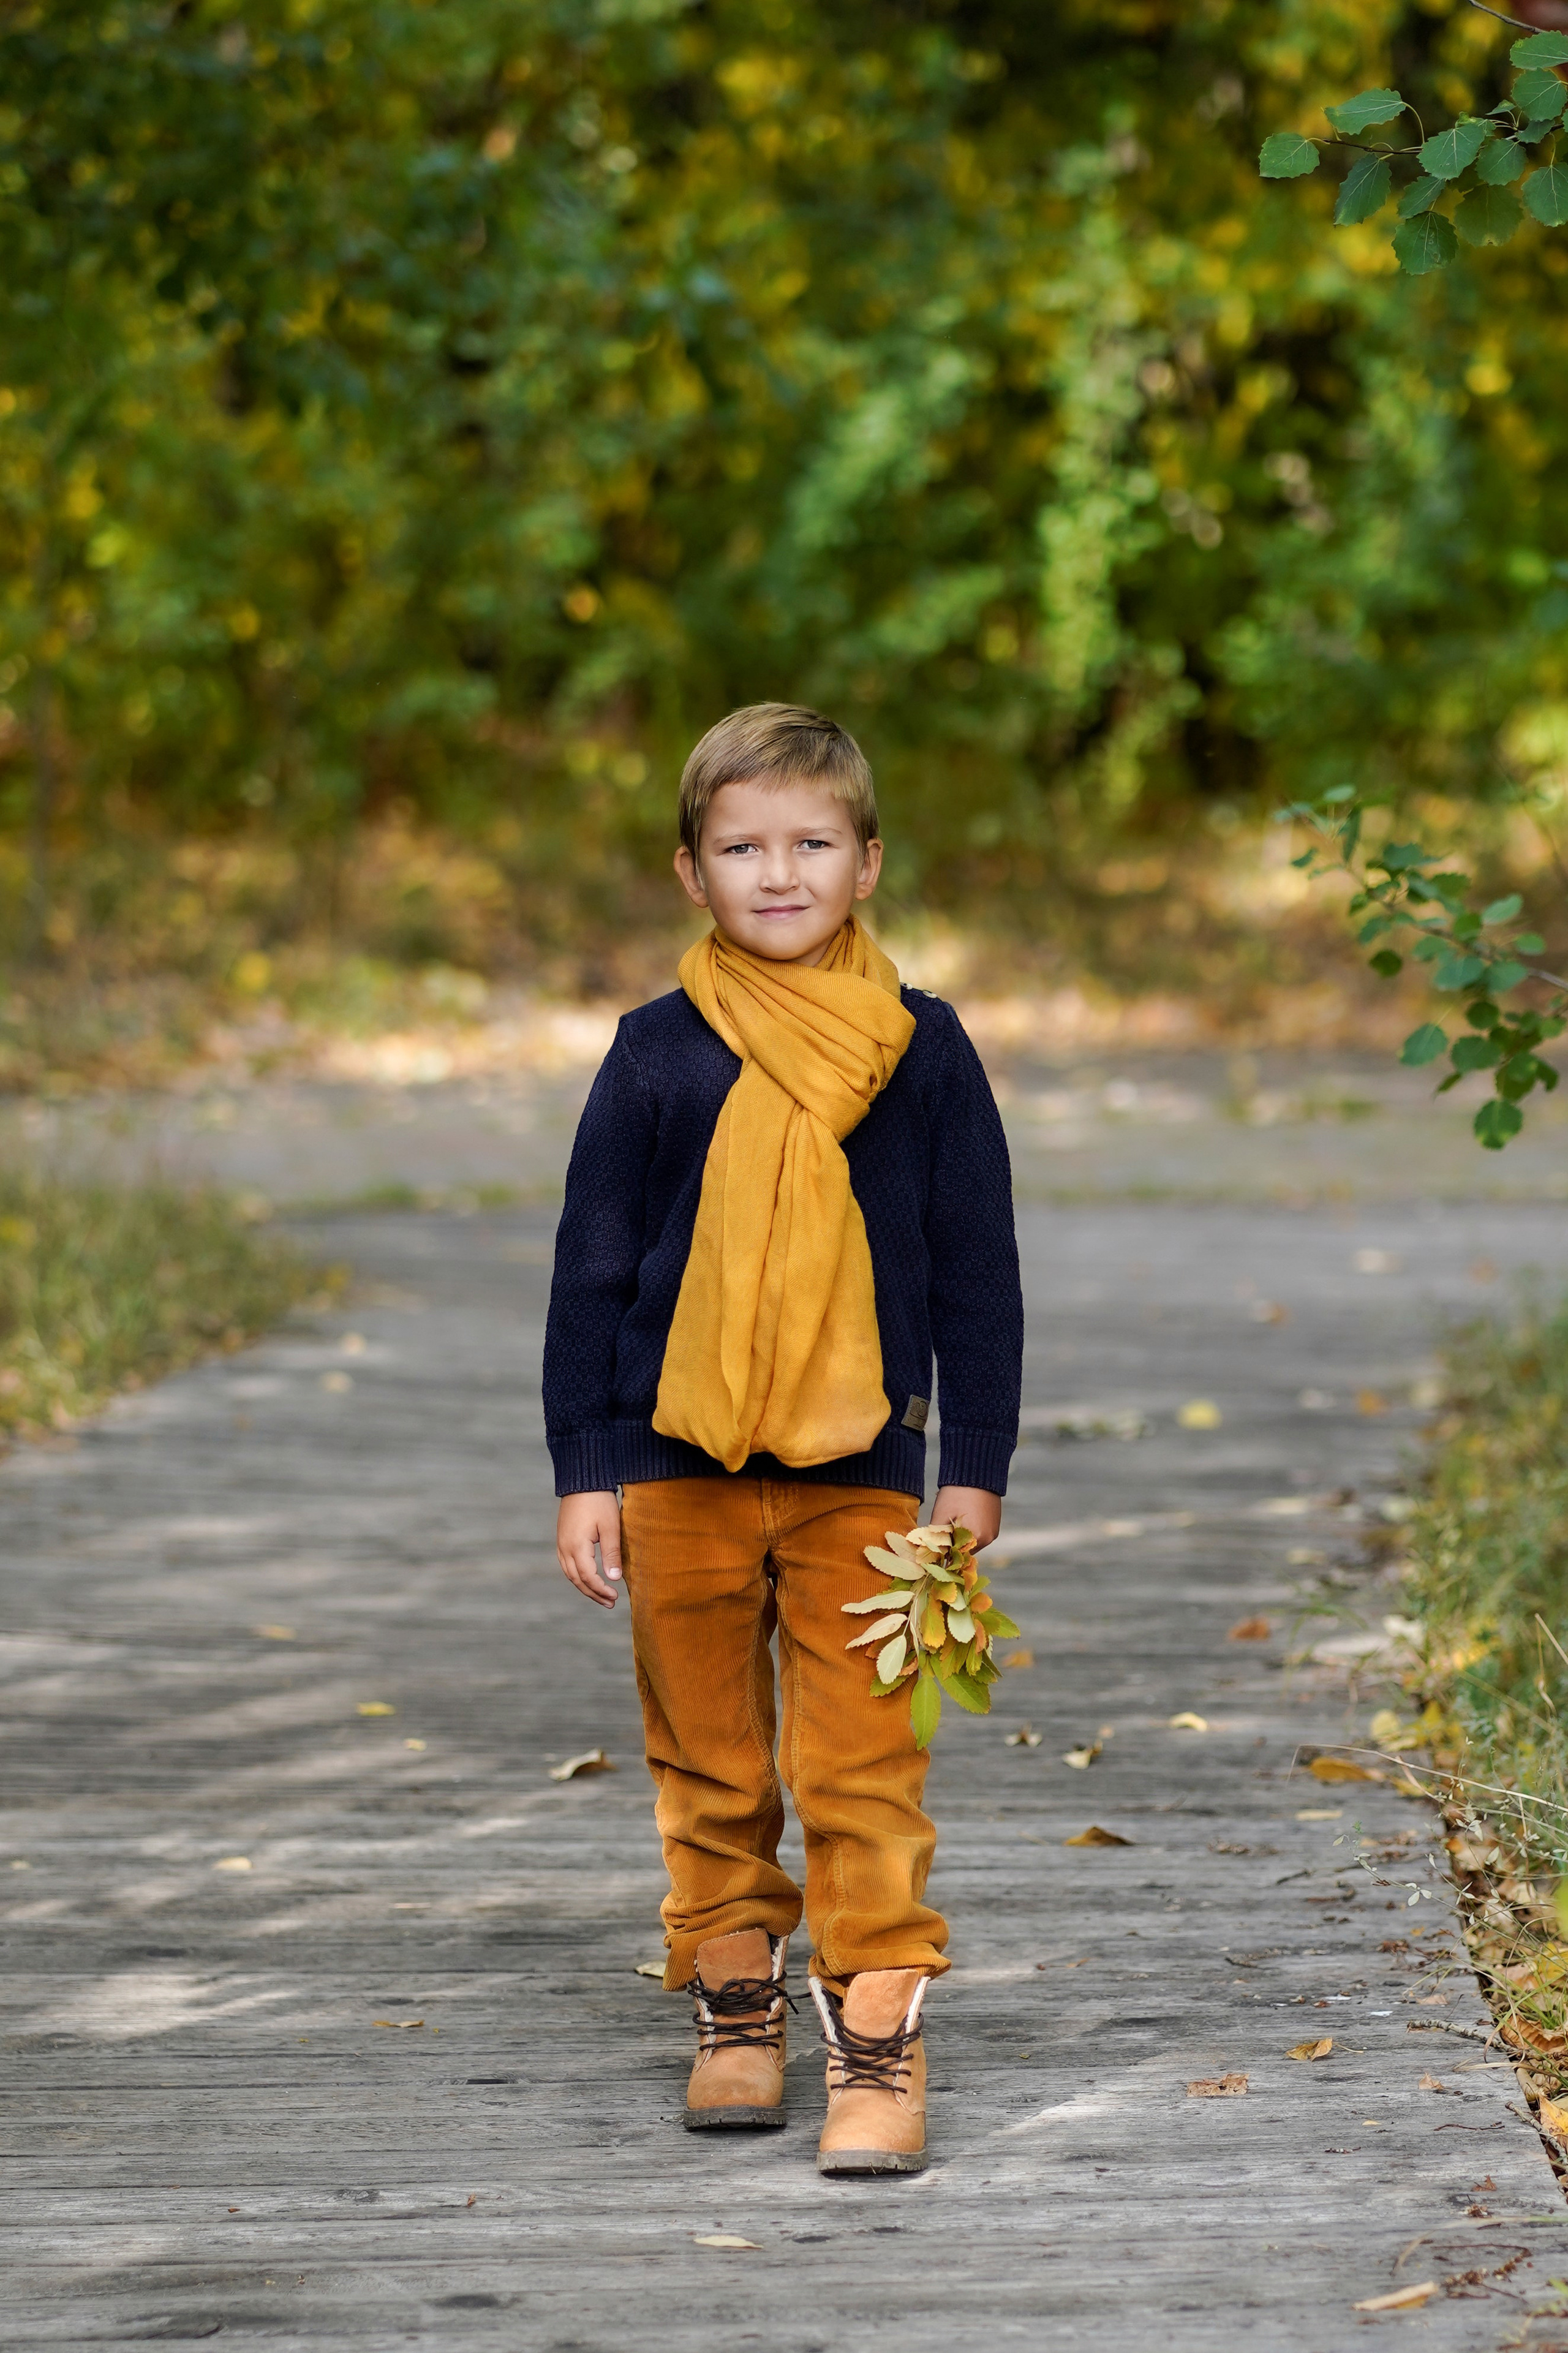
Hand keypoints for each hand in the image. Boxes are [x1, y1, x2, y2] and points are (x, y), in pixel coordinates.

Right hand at [556, 1490, 622, 1607]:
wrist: (582, 1480)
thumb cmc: (599, 1501)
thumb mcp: (610, 1527)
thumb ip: (611, 1554)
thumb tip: (614, 1579)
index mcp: (576, 1546)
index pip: (588, 1577)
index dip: (601, 1590)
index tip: (615, 1596)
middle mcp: (564, 1548)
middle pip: (577, 1580)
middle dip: (593, 1594)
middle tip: (610, 1603)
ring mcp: (561, 1543)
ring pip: (570, 1574)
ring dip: (585, 1587)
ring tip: (601, 1596)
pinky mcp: (562, 1538)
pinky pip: (567, 1565)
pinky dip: (578, 1576)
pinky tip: (588, 1579)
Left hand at [932, 1486, 1001, 1550]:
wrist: (976, 1472)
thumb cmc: (956, 1493)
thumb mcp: (941, 1515)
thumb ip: (936, 1539)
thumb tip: (931, 1555)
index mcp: (976, 1538)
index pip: (956, 1556)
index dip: (944, 1551)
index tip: (936, 1542)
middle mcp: (988, 1538)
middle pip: (965, 1551)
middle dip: (953, 1544)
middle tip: (943, 1528)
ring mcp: (993, 1531)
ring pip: (972, 1543)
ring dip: (961, 1538)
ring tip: (954, 1519)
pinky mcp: (994, 1524)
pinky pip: (980, 1535)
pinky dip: (970, 1531)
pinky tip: (963, 1517)